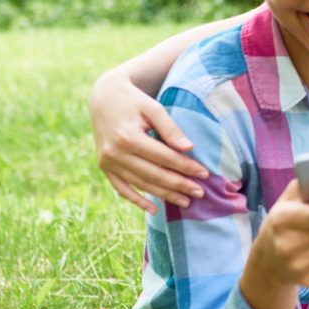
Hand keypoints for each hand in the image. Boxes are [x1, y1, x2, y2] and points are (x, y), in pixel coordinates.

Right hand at [89, 70, 207, 212]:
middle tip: (200, 193)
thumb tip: (189, 148)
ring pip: (141, 184)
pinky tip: (154, 210)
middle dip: (179, 185)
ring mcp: (107, 162)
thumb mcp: (153, 108)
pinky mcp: (104, 167)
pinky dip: (137, 201)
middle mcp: (115, 153)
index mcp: (128, 137)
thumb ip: (170, 128)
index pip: (164, 157)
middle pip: (154, 174)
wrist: (103, 98)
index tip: (204, 174)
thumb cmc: (134, 101)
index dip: (186, 167)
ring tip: (185, 201)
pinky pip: (121, 189)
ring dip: (164, 195)